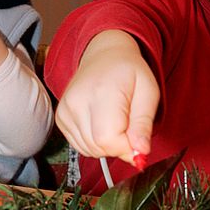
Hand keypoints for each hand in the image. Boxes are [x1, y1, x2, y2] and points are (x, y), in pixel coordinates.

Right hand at [55, 30, 159, 163]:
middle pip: (98, 147)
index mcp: (101, 93)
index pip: (108, 140)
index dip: (126, 147)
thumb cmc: (128, 72)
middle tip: (127, 126)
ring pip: (88, 150)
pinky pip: (80, 146)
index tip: (136, 138)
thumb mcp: (149, 92)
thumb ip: (144, 125)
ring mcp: (65, 111)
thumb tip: (140, 153)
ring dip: (106, 145)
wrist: (104, 56)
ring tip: (114, 121)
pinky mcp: (60, 118)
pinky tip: (101, 123)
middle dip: (118, 146)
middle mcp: (77, 102)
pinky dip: (94, 142)